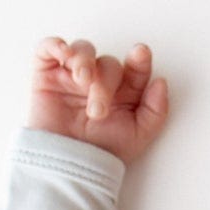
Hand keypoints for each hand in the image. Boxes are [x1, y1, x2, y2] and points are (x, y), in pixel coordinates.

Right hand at [26, 36, 170, 168]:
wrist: (67, 164)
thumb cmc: (102, 152)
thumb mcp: (138, 136)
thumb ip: (156, 111)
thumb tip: (161, 82)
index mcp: (124, 92)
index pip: (135, 67)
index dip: (139, 58)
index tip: (140, 54)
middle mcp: (100, 81)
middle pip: (108, 63)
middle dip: (105, 83)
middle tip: (98, 111)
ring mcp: (74, 77)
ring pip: (83, 50)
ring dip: (84, 61)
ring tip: (82, 81)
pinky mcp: (47, 76)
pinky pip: (49, 48)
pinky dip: (55, 45)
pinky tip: (64, 53)